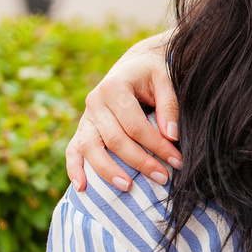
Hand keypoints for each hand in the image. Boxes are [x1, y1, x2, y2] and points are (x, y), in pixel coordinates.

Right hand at [67, 31, 181, 191]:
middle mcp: (95, 102)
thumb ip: (169, 106)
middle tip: (163, 177)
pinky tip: (82, 187)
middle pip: (115, 139)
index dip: (157, 145)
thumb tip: (172, 136)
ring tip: (127, 187)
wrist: (136, 63)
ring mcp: (86, 116)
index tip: (177, 160)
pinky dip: (75, 169)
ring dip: (108, 171)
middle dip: (140, 161)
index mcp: (115, 87)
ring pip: (91, 148)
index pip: (136, 125)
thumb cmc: (154, 73)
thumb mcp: (166, 81)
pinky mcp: (83, 128)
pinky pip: (74, 150)